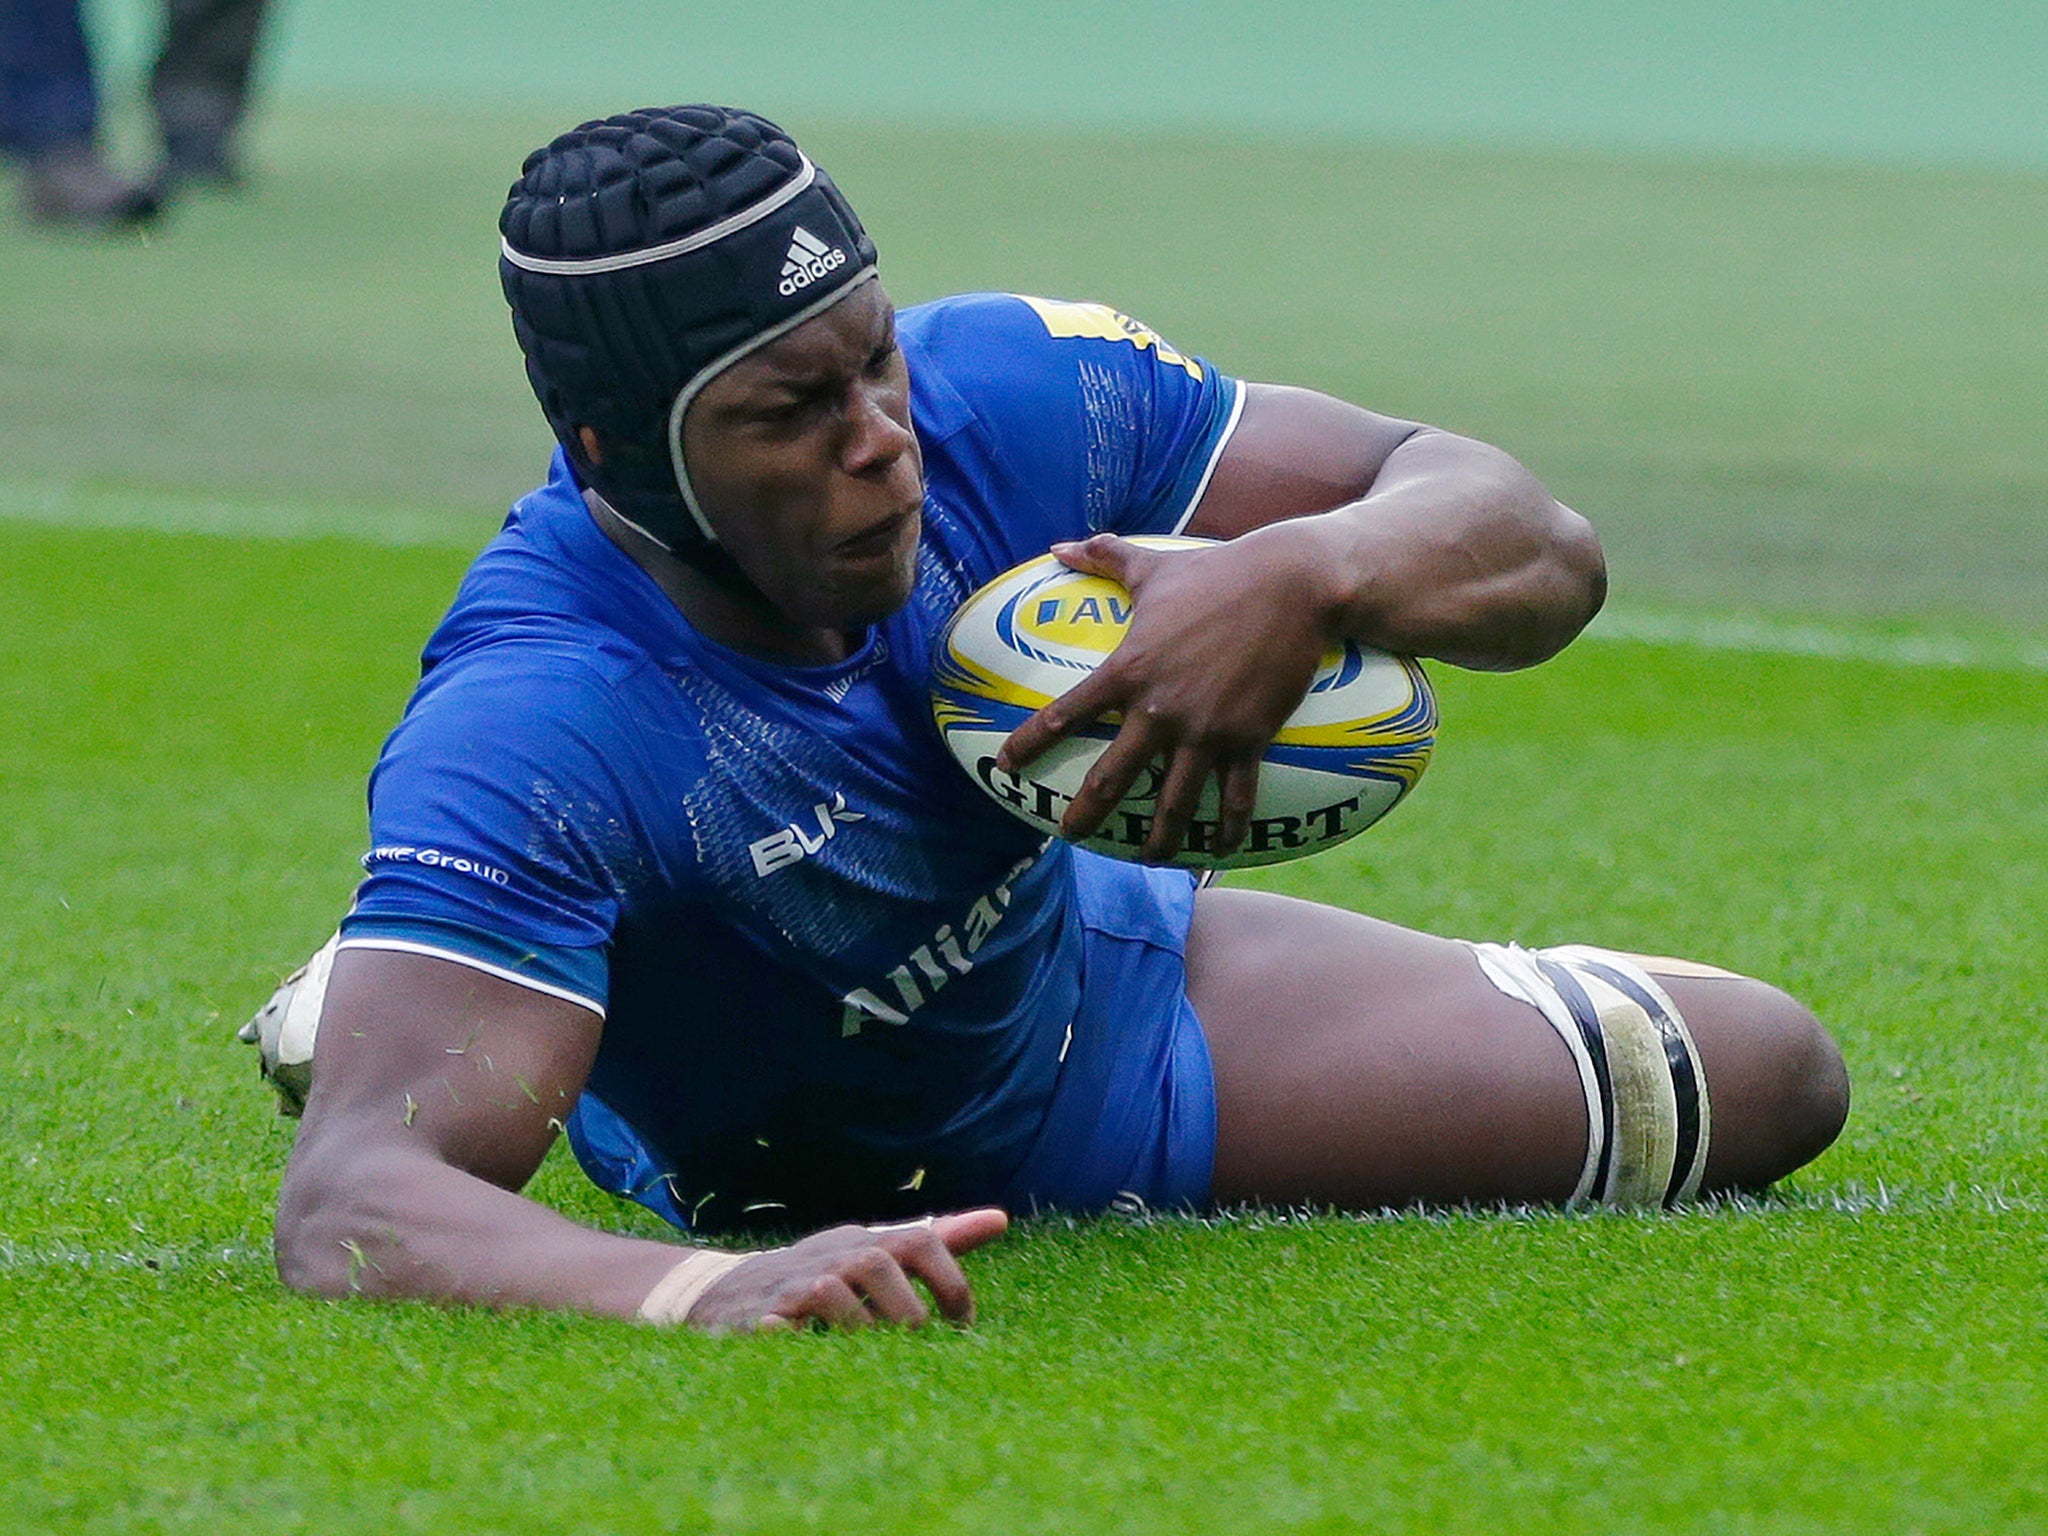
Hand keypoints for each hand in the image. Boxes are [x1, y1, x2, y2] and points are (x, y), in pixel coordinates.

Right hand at [688, 1208, 1009, 1331]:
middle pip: (879, 1264)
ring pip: (835, 1295)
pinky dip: (802, 1342)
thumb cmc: (822, 1274)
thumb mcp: (877, 1251)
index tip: (962, 1326)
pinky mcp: (760, 1317)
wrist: (725, 1293)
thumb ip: (938, 1241)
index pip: (919, 1240)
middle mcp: (832, 1254)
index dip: (949, 1282)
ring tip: (876, 1360)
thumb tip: (1001, 1219)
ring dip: (862, 1331)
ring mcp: (793, 1284)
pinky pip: (785, 1329)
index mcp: (866, 1240)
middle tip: (919, 1349)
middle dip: (907, 1312)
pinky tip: (816, 1357)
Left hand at [997, 532, 1337, 861]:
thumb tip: (1058, 545)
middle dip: (1085, 814)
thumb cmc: (1217, 572)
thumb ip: (1103, 557)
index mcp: (1128, 669)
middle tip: (1068, 835)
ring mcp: (1205, 730)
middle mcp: (1160, 709)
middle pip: (1112, 778)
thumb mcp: (1153, 566)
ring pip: (1173, 802)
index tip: (1006, 766)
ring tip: (1149, 860)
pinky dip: (1225, 828)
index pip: (1064, 714)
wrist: (1292, 586)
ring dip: (1158, 840)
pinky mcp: (1248, 739)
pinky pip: (1233, 798)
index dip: (1030, 743)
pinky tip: (1218, 848)